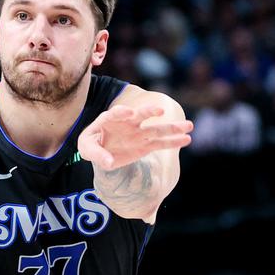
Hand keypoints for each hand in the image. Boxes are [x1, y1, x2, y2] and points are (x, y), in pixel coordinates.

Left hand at [78, 105, 192, 170]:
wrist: (99, 150)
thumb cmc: (91, 144)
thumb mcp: (86, 148)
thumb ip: (96, 154)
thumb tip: (109, 163)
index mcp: (109, 119)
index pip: (116, 113)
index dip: (122, 112)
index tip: (129, 113)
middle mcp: (127, 123)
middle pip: (140, 116)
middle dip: (150, 112)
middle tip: (160, 111)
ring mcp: (138, 133)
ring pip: (156, 129)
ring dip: (171, 128)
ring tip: (188, 125)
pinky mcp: (145, 145)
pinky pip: (160, 143)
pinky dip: (172, 142)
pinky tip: (186, 139)